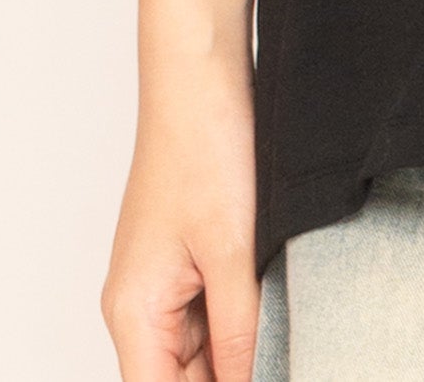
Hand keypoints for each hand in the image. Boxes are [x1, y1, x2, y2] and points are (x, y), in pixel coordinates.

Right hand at [101, 67, 260, 381]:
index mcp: (133, 312)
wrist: (201, 74)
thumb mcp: (233, 252)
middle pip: (182, 379)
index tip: (269, 378)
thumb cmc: (204, 147)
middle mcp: (138, 306)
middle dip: (234, 374)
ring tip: (289, 338)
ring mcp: (160, 282)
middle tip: (290, 359)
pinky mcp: (185, 259)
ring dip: (241, 352)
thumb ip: (239, 332)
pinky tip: (280, 313)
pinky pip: (210, 314)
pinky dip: (241, 320)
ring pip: (201, 352)